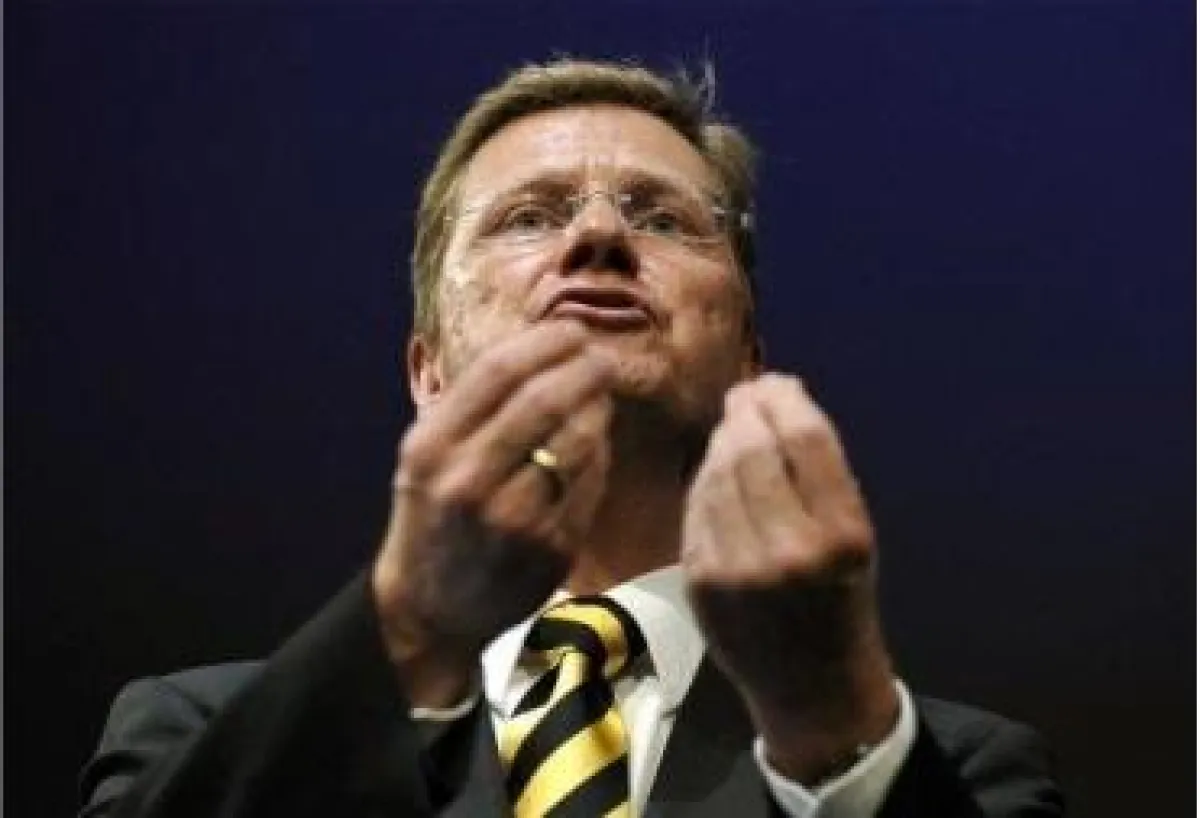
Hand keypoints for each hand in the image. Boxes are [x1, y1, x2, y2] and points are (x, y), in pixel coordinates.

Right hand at [372, 321, 614, 706]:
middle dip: (582, 369)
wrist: (430, 608)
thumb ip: (471, 405)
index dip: (544, 342)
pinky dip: (599, 454)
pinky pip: (589, 483)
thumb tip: (538, 344)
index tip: (572, 331)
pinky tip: (596, 442)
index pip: (498, 372)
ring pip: (576, 442)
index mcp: (431, 447)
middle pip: (542, 401)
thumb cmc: (434, 515)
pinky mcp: (549, 548)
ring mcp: (512, 518)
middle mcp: (467, 481)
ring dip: (597, 409)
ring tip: (599, 397)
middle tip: (600, 359)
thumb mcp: (428, 455)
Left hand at [683, 373, 898, 782]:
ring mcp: (737, 567)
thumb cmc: (841, 601)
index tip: (775, 383)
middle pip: (753, 449)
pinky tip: (716, 472)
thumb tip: (775, 396)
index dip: (784, 398)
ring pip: (717, 474)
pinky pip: (696, 508)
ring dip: (722, 441)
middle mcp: (789, 549)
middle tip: (745, 396)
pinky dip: (705, 480)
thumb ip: (819, 473)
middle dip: (746, 411)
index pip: (805, 439)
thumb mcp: (854, 537)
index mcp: (842, 535)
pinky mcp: (700, 579)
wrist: (812, 686)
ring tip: (733, 429)